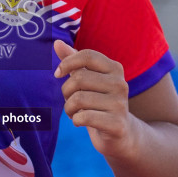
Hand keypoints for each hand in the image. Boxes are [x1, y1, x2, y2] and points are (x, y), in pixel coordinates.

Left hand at [53, 39, 133, 158]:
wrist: (121, 134)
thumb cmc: (99, 102)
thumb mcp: (88, 79)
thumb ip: (74, 61)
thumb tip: (57, 42)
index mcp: (114, 69)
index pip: (87, 55)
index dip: (67, 63)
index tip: (58, 74)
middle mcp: (120, 84)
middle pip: (79, 78)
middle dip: (66, 91)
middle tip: (69, 100)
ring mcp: (120, 105)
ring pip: (79, 99)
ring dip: (69, 108)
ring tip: (74, 112)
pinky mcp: (117, 125)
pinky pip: (84, 117)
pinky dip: (76, 120)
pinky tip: (81, 122)